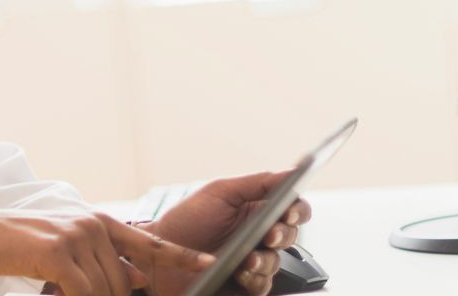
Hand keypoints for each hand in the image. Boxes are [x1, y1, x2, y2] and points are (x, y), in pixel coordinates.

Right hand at [0, 209, 214, 295]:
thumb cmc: (25, 244)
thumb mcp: (71, 248)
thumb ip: (107, 260)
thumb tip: (141, 277)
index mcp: (102, 222)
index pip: (151, 244)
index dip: (182, 256)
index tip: (211, 264)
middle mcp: (95, 225)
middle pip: (123, 285)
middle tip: (82, 294)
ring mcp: (78, 236)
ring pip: (106, 292)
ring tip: (63, 291)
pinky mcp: (59, 252)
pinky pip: (84, 293)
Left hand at [143, 171, 312, 295]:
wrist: (159, 255)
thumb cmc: (186, 220)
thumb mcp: (220, 192)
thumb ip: (258, 182)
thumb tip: (292, 172)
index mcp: (257, 210)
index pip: (293, 209)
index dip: (298, 210)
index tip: (290, 212)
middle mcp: (259, 236)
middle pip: (290, 236)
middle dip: (283, 235)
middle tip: (268, 235)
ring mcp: (253, 261)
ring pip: (278, 263)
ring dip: (266, 260)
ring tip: (247, 258)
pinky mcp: (245, 285)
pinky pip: (263, 286)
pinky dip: (255, 279)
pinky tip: (240, 273)